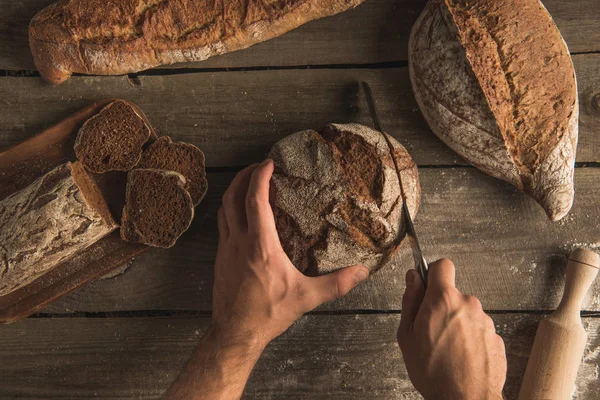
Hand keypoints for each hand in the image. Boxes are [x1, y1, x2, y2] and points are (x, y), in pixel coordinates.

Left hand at [212, 159, 369, 350]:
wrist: (235, 333)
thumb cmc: (267, 314)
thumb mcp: (306, 298)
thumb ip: (336, 284)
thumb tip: (362, 272)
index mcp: (260, 246)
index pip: (255, 200)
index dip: (260, 177)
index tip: (269, 163)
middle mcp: (239, 242)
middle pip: (232, 197)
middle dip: (243, 176)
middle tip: (258, 167)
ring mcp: (226, 249)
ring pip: (223, 209)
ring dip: (234, 192)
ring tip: (248, 184)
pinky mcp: (220, 258)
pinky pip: (222, 225)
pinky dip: (230, 210)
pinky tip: (242, 216)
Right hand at [397, 259, 506, 399]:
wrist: (465, 399)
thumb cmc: (432, 371)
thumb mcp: (406, 335)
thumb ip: (410, 300)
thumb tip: (413, 278)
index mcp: (443, 299)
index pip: (442, 265)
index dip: (433, 273)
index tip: (427, 285)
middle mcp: (468, 304)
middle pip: (453, 294)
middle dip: (442, 307)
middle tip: (430, 331)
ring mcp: (485, 321)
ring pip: (466, 314)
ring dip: (457, 325)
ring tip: (446, 350)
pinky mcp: (496, 338)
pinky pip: (478, 331)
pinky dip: (470, 340)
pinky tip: (461, 358)